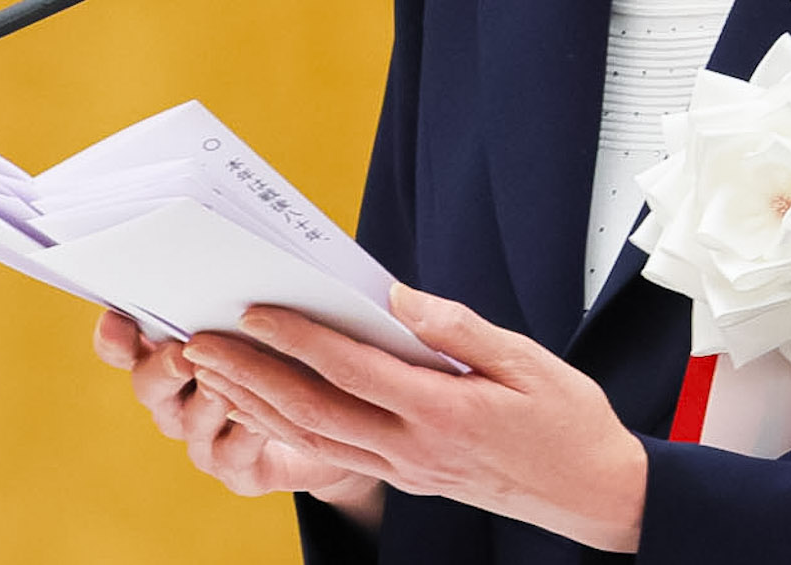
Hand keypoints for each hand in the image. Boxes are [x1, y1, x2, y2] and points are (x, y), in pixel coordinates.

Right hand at [92, 310, 382, 523]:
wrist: (336, 417)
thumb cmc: (294, 349)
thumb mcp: (270, 315)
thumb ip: (244, 294)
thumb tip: (242, 258)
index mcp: (171, 352)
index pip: (124, 345)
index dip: (114, 335)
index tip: (119, 316)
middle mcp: (177, 398)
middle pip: (148, 384)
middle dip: (161, 368)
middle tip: (181, 353)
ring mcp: (202, 437)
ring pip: (189, 420)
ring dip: (205, 398)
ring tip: (223, 381)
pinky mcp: (237, 469)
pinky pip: (232, 453)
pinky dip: (245, 432)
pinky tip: (260, 418)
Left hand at [180, 285, 647, 552]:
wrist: (591, 492)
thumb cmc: (565, 420)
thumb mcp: (526, 360)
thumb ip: (457, 328)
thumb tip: (397, 298)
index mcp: (443, 411)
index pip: (352, 369)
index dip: (299, 339)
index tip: (255, 309)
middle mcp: (413, 448)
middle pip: (313, 410)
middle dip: (250, 374)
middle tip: (199, 341)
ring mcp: (406, 470)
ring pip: (312, 440)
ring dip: (255, 404)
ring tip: (211, 370)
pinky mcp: (407, 478)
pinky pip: (332, 454)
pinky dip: (287, 430)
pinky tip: (261, 407)